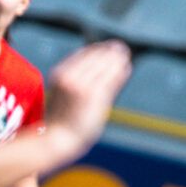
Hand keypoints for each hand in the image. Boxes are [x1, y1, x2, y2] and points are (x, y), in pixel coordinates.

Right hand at [45, 40, 131, 154]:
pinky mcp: (94, 96)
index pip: (82, 53)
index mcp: (59, 74)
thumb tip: (95, 62)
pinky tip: (126, 68)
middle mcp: (69, 77)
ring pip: (105, 65)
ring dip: (118, 59)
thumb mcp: (62, 91)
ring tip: (125, 56)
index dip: (98, 48)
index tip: (108, 47)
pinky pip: (112, 78)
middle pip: (95, 56)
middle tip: (122, 48)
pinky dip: (120, 72)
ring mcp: (81, 86)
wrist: (59, 138)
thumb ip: (75, 76)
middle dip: (110, 50)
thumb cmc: (63, 117)